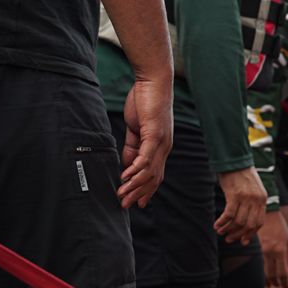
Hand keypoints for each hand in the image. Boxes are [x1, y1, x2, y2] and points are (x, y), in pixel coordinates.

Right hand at [117, 75, 172, 208]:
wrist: (153, 82)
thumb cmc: (145, 102)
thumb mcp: (137, 129)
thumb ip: (132, 147)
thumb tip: (127, 164)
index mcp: (160, 147)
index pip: (155, 174)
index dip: (146, 190)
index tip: (138, 203)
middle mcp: (164, 147)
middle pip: (154, 178)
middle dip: (140, 193)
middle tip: (127, 206)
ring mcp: (161, 142)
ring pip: (150, 171)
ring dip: (135, 185)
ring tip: (123, 195)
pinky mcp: (155, 134)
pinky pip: (146, 157)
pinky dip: (136, 169)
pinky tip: (126, 177)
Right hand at [214, 167, 266, 243]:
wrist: (234, 159)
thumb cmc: (241, 174)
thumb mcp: (253, 188)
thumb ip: (253, 202)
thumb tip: (247, 219)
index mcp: (262, 199)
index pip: (259, 222)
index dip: (251, 233)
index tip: (243, 240)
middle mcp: (256, 200)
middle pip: (249, 225)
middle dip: (238, 234)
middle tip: (229, 239)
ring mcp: (246, 198)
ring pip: (238, 221)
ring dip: (228, 229)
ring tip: (220, 231)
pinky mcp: (234, 195)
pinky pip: (229, 214)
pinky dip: (222, 222)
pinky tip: (216, 225)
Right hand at [258, 209, 287, 287]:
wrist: (267, 215)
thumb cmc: (281, 228)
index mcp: (282, 251)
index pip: (283, 272)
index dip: (285, 282)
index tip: (286, 287)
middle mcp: (271, 252)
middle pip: (272, 274)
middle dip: (276, 282)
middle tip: (280, 286)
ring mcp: (263, 251)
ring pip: (264, 271)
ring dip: (268, 280)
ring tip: (272, 285)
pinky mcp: (257, 248)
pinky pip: (261, 264)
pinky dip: (263, 272)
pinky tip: (265, 277)